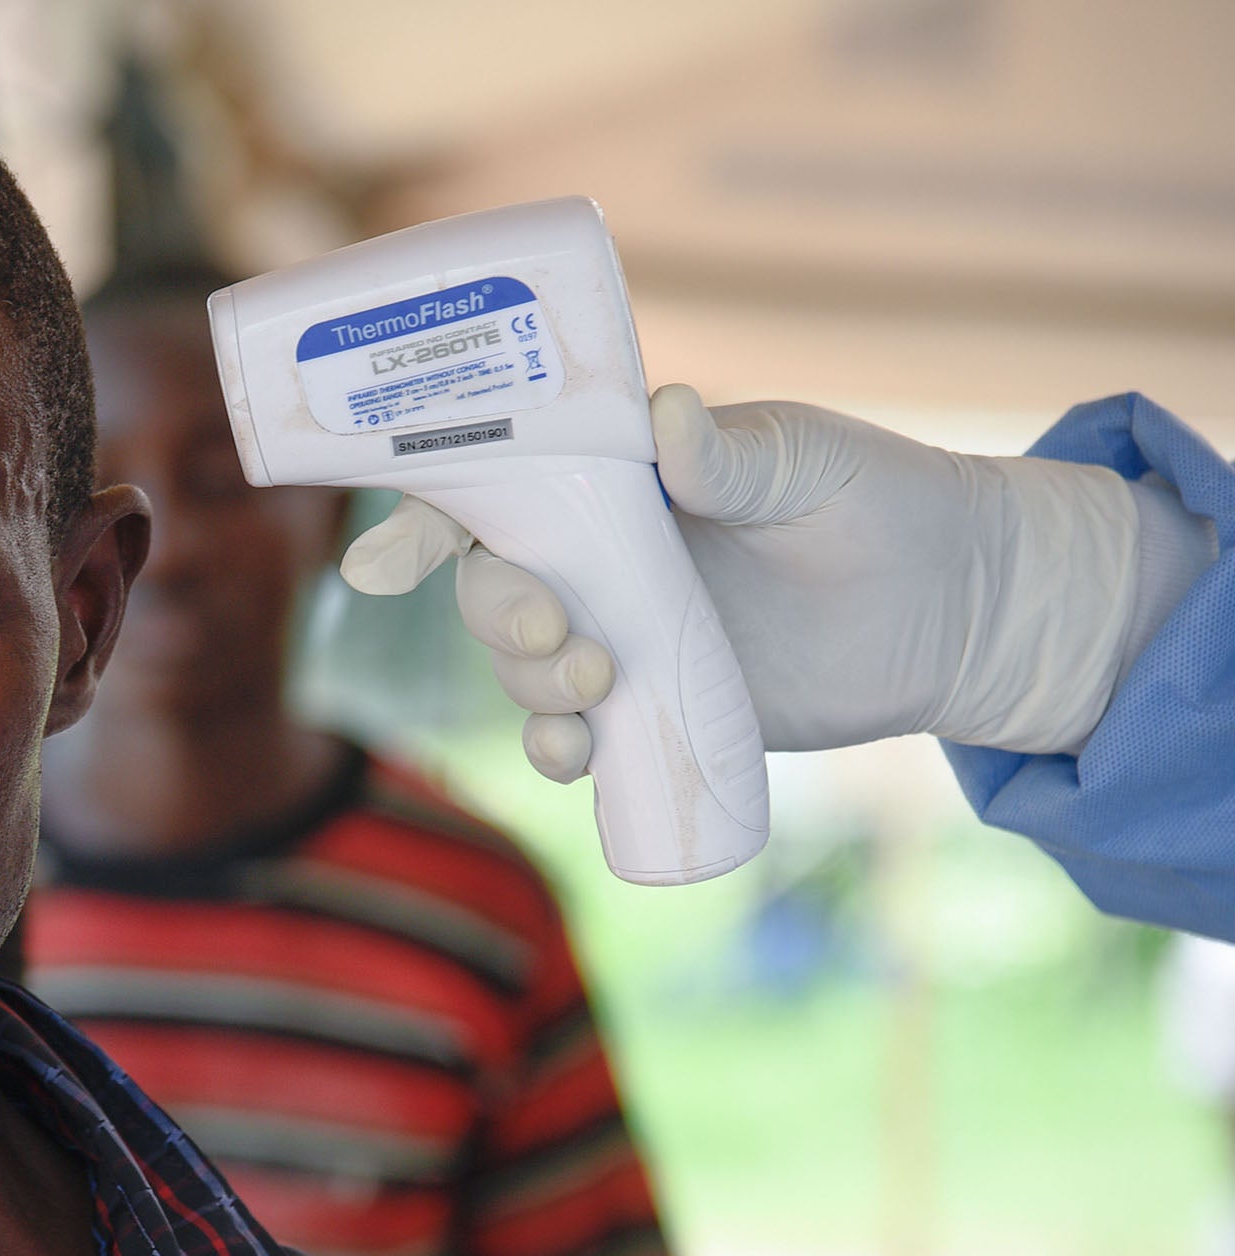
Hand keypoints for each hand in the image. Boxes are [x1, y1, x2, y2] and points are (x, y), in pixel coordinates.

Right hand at [341, 385, 1146, 778]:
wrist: (951, 610)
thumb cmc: (877, 502)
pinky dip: (558, 753)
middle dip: (499, 616)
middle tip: (560, 635)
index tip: (382, 568)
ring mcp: (617, 637)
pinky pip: (574, 738)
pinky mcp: (651, 710)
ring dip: (529, 685)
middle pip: (491, 588)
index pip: (494, 489)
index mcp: (613, 479)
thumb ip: (734, 454)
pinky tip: (579, 760)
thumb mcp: (810, 464)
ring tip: (597, 686)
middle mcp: (597, 558)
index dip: (422, 523)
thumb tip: (665, 419)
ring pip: (520, 669)